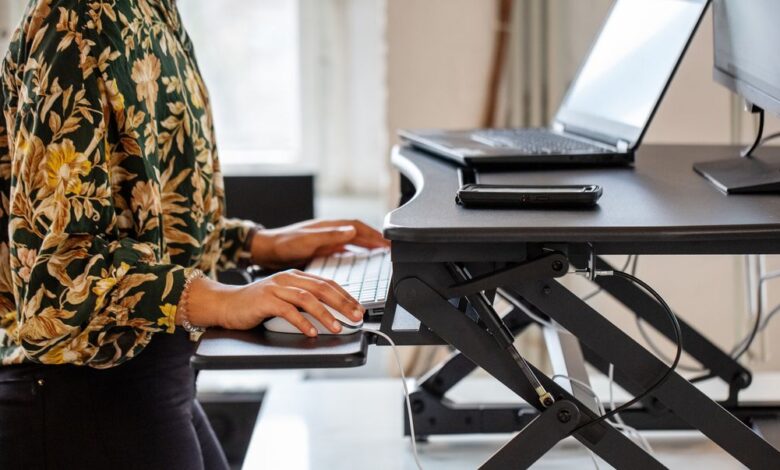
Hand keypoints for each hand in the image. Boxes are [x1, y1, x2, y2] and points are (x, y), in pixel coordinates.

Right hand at [184, 270, 364, 335]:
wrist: (225, 304)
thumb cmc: (256, 305)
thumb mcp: (284, 299)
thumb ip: (304, 302)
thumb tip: (331, 316)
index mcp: (296, 276)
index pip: (328, 283)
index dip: (346, 296)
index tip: (359, 309)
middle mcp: (288, 278)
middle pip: (322, 288)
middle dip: (343, 304)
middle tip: (356, 317)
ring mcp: (276, 287)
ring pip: (307, 298)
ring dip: (325, 314)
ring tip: (337, 327)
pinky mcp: (265, 300)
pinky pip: (287, 311)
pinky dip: (302, 322)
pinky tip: (311, 332)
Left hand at [250, 219, 388, 269]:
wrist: (265, 250)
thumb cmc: (283, 244)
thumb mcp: (306, 240)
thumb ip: (329, 236)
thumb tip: (351, 231)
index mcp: (328, 227)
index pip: (357, 227)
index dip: (374, 234)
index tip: (387, 242)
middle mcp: (329, 231)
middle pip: (358, 233)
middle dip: (375, 239)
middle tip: (389, 248)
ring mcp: (326, 239)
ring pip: (352, 240)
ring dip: (367, 244)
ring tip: (380, 251)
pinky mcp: (321, 248)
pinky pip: (344, 248)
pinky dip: (355, 251)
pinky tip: (359, 257)